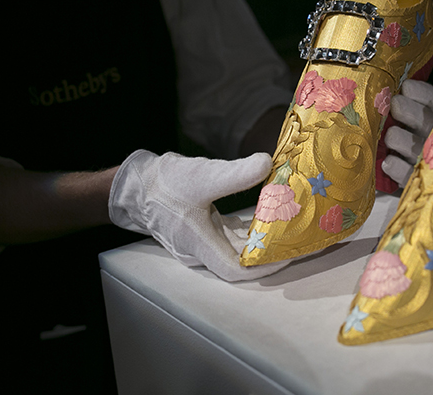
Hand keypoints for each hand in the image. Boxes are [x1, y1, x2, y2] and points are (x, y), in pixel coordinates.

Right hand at [109, 150, 287, 280]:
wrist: (134, 184)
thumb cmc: (163, 185)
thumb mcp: (203, 176)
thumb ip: (237, 173)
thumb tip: (268, 164)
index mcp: (201, 245)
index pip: (238, 269)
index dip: (266, 265)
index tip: (290, 250)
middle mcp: (202, 250)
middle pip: (242, 260)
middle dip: (270, 250)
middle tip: (298, 235)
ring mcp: (201, 241)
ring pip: (237, 247)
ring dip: (261, 238)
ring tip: (288, 224)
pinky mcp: (201, 229)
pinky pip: (230, 235)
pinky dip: (248, 227)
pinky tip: (267, 213)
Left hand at [381, 80, 432, 187]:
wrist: (379, 172)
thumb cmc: (379, 134)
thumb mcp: (383, 115)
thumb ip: (382, 103)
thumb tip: (370, 90)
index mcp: (422, 112)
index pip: (429, 98)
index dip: (420, 92)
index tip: (405, 87)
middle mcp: (426, 133)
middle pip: (425, 120)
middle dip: (411, 111)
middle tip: (395, 105)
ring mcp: (420, 158)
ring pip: (418, 147)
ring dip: (404, 140)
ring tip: (390, 136)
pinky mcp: (410, 179)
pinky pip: (408, 174)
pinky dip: (398, 168)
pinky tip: (387, 162)